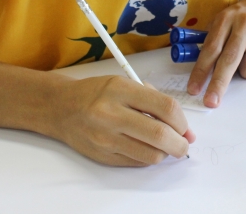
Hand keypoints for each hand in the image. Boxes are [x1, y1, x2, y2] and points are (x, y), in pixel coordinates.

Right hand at [51, 75, 195, 166]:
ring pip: (150, 155)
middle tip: (183, 143)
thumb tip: (183, 128)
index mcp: (120, 89)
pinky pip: (136, 162)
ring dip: (165, 153)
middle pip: (160, 135)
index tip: (184, 127)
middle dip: (179, 143)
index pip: (165, 108)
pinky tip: (144, 147)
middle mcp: (111, 114)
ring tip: (162, 145)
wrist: (61, 108)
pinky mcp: (102, 155)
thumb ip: (153, 101)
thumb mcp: (124, 83)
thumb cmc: (96, 94)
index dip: (182, 121)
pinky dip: (147, 157)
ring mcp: (105, 137)